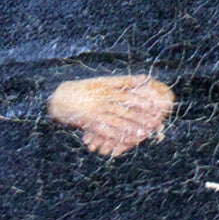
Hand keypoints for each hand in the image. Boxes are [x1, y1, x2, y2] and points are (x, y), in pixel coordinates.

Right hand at [47, 75, 174, 157]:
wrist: (62, 98)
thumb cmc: (86, 88)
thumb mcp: (104, 81)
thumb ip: (125, 80)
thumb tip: (146, 77)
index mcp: (108, 88)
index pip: (129, 95)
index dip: (144, 101)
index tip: (157, 106)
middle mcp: (103, 100)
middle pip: (126, 110)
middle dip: (142, 117)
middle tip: (155, 122)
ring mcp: (97, 112)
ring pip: (118, 122)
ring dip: (132, 128)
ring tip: (145, 133)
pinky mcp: (91, 124)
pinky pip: (107, 132)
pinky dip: (118, 137)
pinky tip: (128, 141)